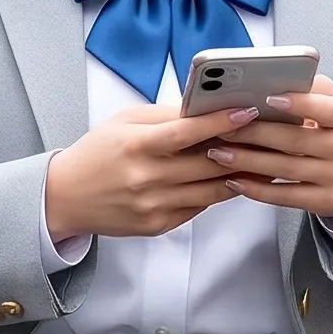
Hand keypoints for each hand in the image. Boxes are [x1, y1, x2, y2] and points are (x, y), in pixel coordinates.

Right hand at [45, 102, 258, 240]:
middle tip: (267, 134)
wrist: (65, 198)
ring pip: (211, 190)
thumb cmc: (96, 154)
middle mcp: (146, 178)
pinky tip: (233, 179)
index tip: (247, 112)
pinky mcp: (157, 225)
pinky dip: (217, 192)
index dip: (220, 122)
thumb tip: (204, 108)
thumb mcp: (123, 122)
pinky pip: (198, 207)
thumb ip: (164, 116)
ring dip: (240, 174)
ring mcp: (153, 206)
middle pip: (207, 164)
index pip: (186, 133)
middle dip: (241, 148)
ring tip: (261, 158)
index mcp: (136, 146)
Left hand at [202, 75, 332, 229]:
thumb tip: (274, 78)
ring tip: (219, 153)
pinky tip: (235, 180)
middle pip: (295, 140)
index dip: (299, 104)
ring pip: (285, 168)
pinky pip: (285, 197)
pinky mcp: (325, 201)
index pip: (326, 109)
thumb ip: (311, 89)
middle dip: (255, 133)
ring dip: (247, 161)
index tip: (269, 98)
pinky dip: (257, 189)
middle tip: (223, 128)